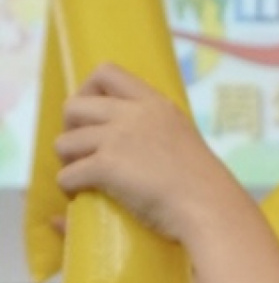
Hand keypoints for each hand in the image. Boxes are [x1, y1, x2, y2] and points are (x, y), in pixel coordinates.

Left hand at [55, 65, 230, 240]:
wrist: (211, 209)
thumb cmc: (205, 187)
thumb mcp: (183, 141)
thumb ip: (158, 133)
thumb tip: (135, 149)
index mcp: (155, 104)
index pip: (106, 72)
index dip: (88, 91)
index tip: (92, 117)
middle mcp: (133, 115)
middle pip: (74, 106)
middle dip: (70, 129)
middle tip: (82, 152)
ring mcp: (118, 139)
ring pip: (64, 142)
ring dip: (67, 161)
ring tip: (80, 177)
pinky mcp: (106, 167)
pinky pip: (67, 174)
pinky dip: (68, 187)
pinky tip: (79, 196)